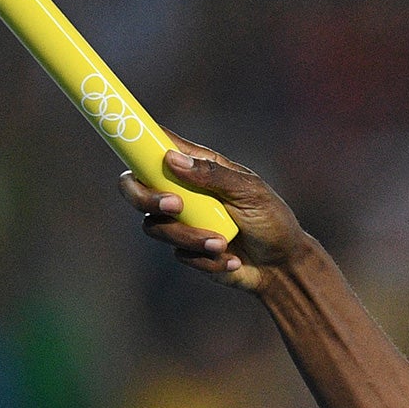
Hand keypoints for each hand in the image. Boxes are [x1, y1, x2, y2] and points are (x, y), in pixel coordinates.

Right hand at [116, 131, 308, 292]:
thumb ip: (213, 175)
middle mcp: (181, 191)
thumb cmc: (271, 220)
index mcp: (196, 167)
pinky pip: (180, 254)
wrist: (283, 266)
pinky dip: (208, 259)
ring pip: (155, 227)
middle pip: (134, 188)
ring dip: (190, 237)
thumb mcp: (250, 192)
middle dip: (146, 198)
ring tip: (223, 242)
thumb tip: (172, 160)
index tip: (126, 143)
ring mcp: (181, 222)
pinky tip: (233, 260)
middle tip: (173, 206)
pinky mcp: (187, 251)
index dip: (132, 141)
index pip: (153, 147)